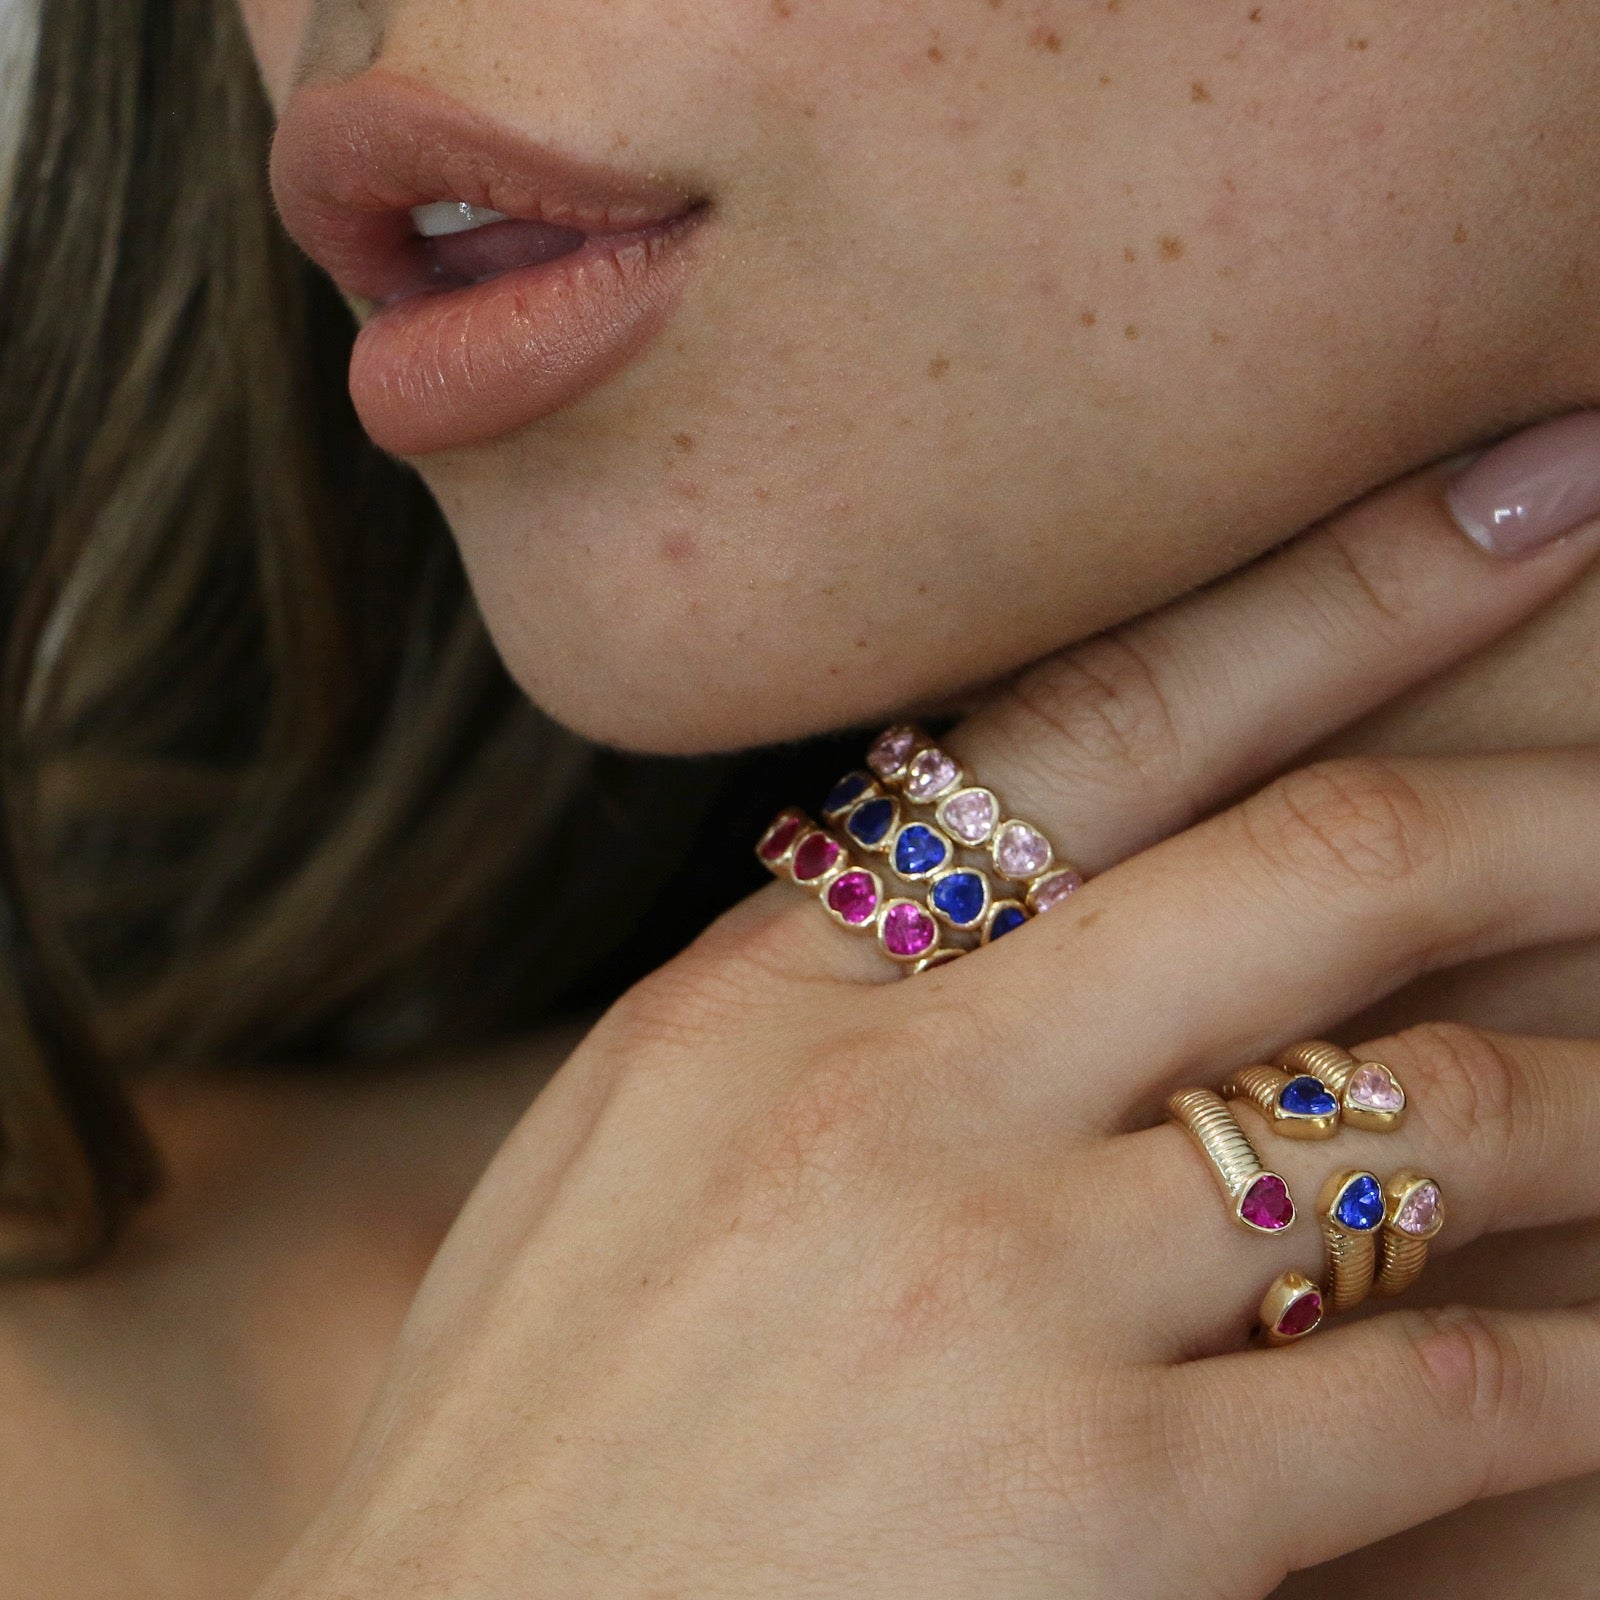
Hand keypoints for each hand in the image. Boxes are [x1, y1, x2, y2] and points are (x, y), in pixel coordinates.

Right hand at [258, 449, 1599, 1597]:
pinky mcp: (1106, 1515)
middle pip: (1303, 869)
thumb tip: (988, 900)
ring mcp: (996, 1294)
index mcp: (762, 997)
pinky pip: (1431, 1389)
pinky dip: (1570, 1366)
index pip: (1090, 729)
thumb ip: (806, 1012)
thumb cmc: (546, 1444)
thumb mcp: (631, 1160)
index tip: (1508, 497)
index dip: (1331, 593)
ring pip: (1412, 1121)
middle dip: (1540, 806)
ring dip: (1588, 1102)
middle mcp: (890, 1100)